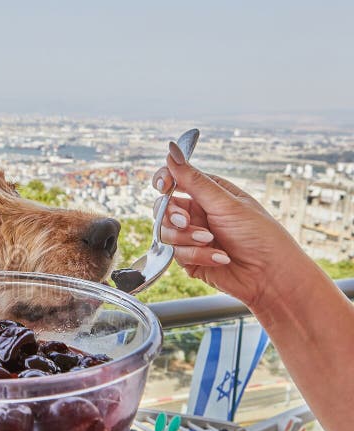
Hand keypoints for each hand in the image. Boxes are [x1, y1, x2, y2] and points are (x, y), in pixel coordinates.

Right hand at [151, 141, 313, 308]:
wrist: (270, 275)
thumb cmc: (259, 234)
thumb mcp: (225, 203)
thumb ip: (193, 179)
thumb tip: (171, 150)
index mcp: (208, 193)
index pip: (174, 179)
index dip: (164, 181)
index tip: (163, 186)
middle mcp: (197, 213)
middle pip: (163, 208)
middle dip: (173, 216)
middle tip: (186, 221)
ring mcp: (191, 236)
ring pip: (165, 232)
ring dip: (187, 238)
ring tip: (211, 242)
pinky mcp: (190, 258)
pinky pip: (175, 253)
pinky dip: (196, 255)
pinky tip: (219, 258)